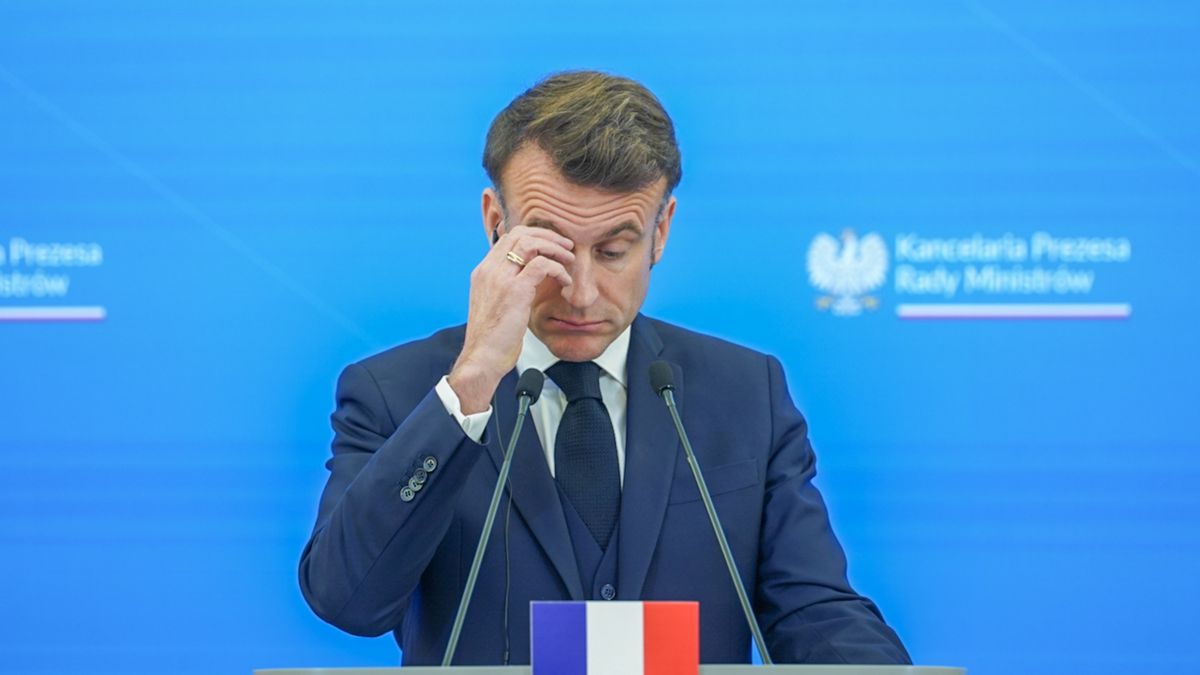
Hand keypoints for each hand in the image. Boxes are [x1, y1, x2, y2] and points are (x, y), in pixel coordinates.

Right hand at [448, 225, 574, 412]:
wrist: (482, 358)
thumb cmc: (491, 339)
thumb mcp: (496, 305)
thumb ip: (508, 287)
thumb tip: (529, 279)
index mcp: (484, 272)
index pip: (509, 238)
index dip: (534, 236)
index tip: (552, 245)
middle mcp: (489, 270)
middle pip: (520, 234)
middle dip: (547, 236)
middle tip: (566, 246)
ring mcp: (500, 279)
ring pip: (531, 244)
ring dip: (555, 248)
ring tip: (569, 259)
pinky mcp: (514, 291)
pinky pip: (542, 265)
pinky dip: (558, 269)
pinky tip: (566, 282)